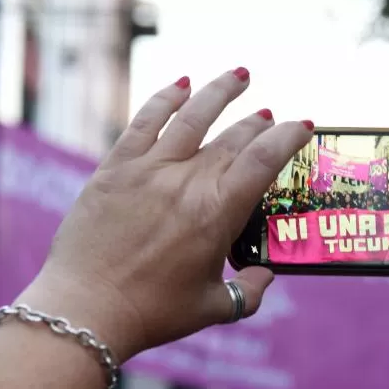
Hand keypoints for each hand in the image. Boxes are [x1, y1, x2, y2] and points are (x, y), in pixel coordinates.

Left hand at [24, 69, 312, 361]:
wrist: (85, 308)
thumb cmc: (151, 313)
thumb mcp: (212, 309)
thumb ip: (248, 292)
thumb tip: (265, 276)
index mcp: (218, 214)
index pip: (265, 159)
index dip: (289, 137)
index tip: (303, 126)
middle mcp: (188, 182)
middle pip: (234, 137)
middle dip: (259, 123)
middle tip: (270, 118)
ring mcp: (150, 170)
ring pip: (193, 115)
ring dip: (221, 91)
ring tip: (241, 76)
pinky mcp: (116, 168)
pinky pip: (145, 121)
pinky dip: (166, 98)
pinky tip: (182, 84)